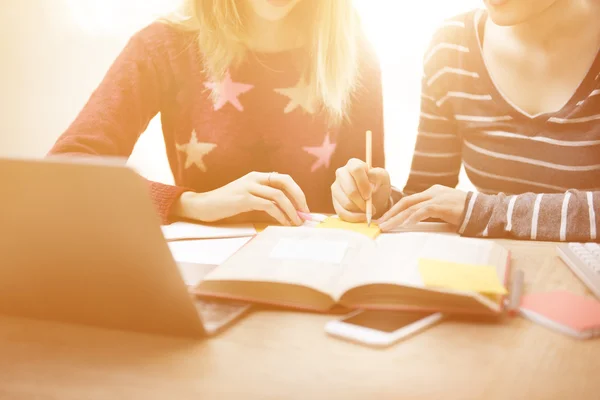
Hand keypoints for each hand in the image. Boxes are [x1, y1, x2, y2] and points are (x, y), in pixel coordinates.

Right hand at [174, 172, 308, 225]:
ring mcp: (249, 187)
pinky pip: (268, 205)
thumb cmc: (225, 204)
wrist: (202, 205)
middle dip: (299, 198)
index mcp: (257, 176)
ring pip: (279, 196)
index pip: (284, 178)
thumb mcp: (246, 195)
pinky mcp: (244, 199)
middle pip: (285, 182)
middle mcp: (254, 178)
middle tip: (306, 213)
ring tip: (296, 223)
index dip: (297, 191)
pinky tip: (284, 223)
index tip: (304, 206)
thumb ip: (263, 197)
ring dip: (292, 211)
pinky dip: (280, 215)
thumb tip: (286, 209)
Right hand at [331, 158, 390, 221]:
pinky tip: (362, 217)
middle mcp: (341, 173)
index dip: (364, 184)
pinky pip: (342, 213)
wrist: (374, 198)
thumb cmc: (378, 186)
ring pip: (346, 203)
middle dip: (362, 201)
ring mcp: (336, 187)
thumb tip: (370, 175)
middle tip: (370, 207)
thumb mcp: (383, 178)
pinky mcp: (334, 201)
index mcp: (353, 164)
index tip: (369, 195)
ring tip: (367, 210)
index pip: (356, 170)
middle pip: (350, 190)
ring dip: (359, 210)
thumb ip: (379, 174)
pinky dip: (354, 218)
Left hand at [378, 185, 466, 230]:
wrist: (482, 210)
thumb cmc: (465, 212)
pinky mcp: (441, 205)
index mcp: (432, 192)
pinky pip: (422, 211)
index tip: (385, 219)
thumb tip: (415, 221)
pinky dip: (412, 218)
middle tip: (380, 223)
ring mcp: (436, 197)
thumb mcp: (445, 210)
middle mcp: (432, 192)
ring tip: (386, 227)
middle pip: (405, 202)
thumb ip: (431, 212)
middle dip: (391, 213)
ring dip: (396, 218)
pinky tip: (404, 225)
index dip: (395, 210)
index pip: (409, 200)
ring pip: (410, 207)